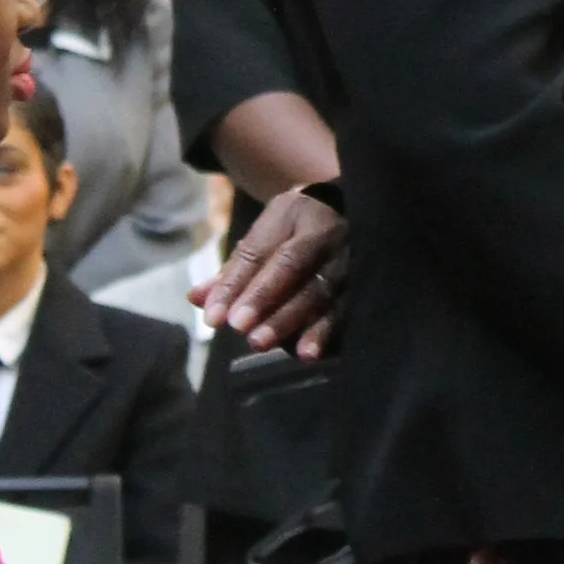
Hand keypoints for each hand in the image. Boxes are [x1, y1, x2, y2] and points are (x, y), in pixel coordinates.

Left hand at [199, 189, 347, 358]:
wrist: (348, 209)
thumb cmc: (296, 227)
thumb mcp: (265, 233)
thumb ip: (234, 269)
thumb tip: (196, 299)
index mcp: (301, 217)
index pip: (266, 254)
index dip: (242, 287)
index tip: (217, 319)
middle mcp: (331, 235)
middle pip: (298, 274)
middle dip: (272, 308)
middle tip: (249, 338)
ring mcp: (353, 259)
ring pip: (327, 294)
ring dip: (304, 325)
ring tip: (285, 351)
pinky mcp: (367, 284)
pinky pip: (348, 310)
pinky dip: (329, 333)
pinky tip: (311, 355)